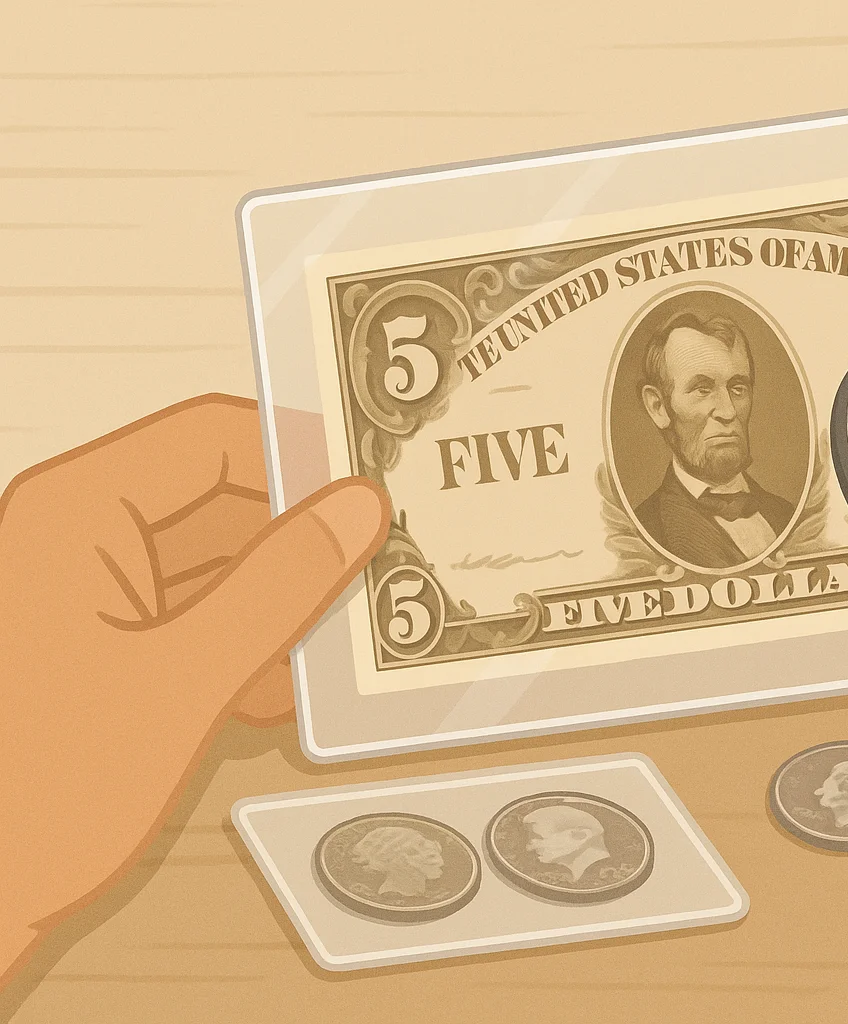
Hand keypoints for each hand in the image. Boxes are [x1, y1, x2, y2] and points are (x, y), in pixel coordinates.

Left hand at [0, 395, 388, 980]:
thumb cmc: (28, 795)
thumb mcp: (184, 680)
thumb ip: (280, 585)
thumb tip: (353, 512)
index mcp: (78, 513)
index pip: (215, 437)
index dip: (303, 454)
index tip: (376, 489)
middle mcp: (77, 540)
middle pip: (221, 500)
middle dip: (302, 539)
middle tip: (383, 568)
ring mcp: (86, 598)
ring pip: (216, 566)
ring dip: (282, 603)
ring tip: (347, 640)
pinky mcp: (99, 653)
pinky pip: (193, 619)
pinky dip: (246, 647)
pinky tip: (286, 693)